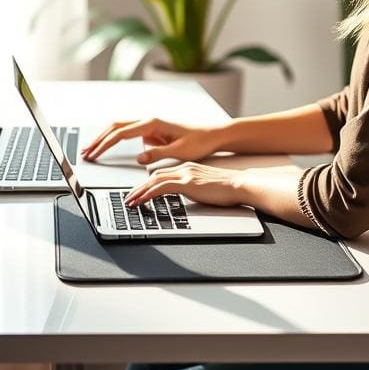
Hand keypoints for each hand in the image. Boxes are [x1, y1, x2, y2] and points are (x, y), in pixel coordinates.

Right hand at [81, 118, 220, 164]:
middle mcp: (149, 121)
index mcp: (153, 124)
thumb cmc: (199, 142)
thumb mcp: (180, 152)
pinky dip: (114, 138)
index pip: (121, 133)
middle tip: (85, 152)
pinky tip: (108, 145)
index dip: (104, 144)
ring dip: (104, 137)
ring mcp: (149, 125)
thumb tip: (139, 158)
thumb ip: (158, 154)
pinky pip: (127, 132)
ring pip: (120, 127)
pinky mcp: (151, 131)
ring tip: (92, 148)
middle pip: (115, 127)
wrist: (212, 135)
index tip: (94, 154)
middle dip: (98, 139)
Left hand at [124, 163, 243, 207]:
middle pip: (154, 176)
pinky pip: (162, 187)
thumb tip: (185, 197)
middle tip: (128, 197)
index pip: (162, 174)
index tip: (139, 192)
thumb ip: (192, 188)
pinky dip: (149, 194)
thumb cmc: (227, 189)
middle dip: (139, 188)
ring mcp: (185, 174)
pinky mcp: (187, 183)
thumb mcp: (205, 186)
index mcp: (188, 167)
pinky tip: (141, 201)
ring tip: (130, 202)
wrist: (240, 185)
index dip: (147, 183)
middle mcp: (184, 168)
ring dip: (139, 192)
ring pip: (154, 181)